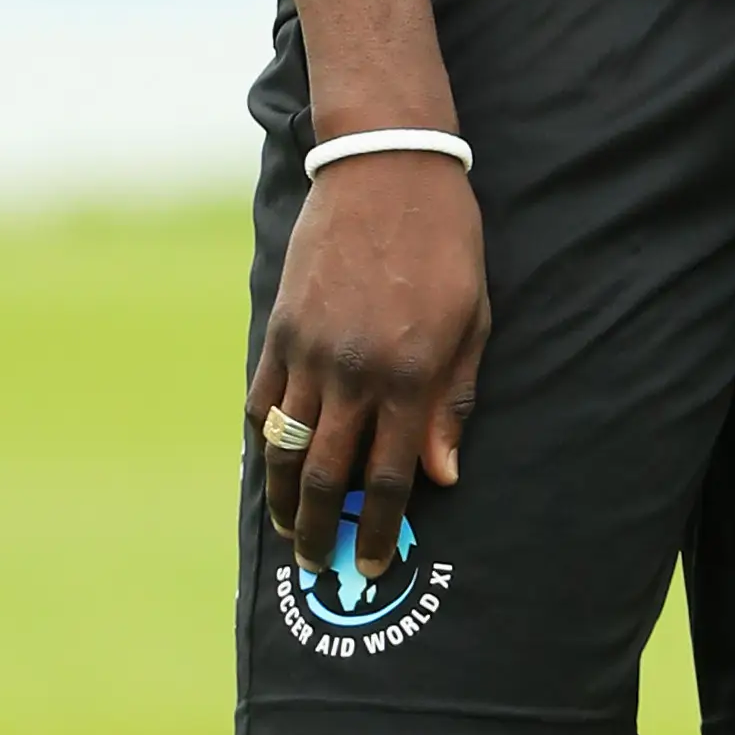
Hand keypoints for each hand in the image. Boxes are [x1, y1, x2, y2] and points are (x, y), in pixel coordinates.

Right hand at [250, 155, 489, 577]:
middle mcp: (355, 372)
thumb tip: (442, 476)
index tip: (371, 566)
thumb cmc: (447, 244)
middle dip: (322, 531)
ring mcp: (309, 351)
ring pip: (285, 447)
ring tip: (289, 532)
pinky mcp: (280, 327)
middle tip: (321, 565)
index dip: (377, 531)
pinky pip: (261, 401)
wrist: (387, 168)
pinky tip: (270, 464)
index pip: (388, 478)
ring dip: (283, 499)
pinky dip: (262, 440)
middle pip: (327, 476)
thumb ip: (454, 401)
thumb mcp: (473, 321)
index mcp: (411, 375)